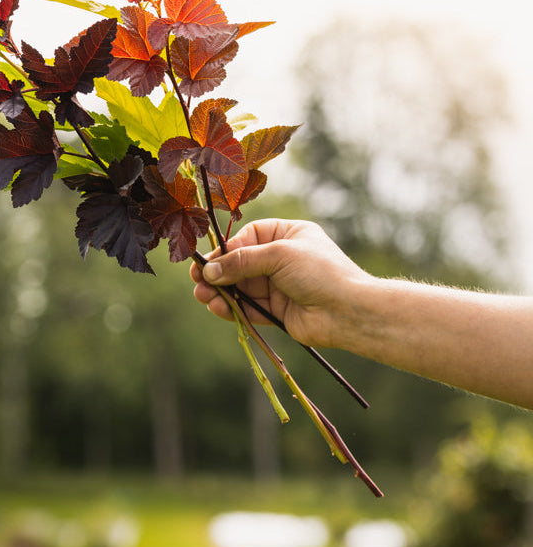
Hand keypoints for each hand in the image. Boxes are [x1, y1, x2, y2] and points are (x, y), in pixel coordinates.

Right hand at [190, 219, 370, 348]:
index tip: (208, 262)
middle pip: (241, 263)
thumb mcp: (278, 255)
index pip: (248, 238)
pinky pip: (250, 307)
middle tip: (196, 281)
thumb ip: (241, 262)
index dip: (226, 250)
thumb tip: (209, 271)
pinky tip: (218, 308)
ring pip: (242, 287)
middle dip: (219, 273)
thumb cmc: (320, 272)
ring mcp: (280, 285)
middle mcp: (282, 258)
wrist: (349, 311)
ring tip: (203, 297)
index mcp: (288, 235)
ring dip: (222, 292)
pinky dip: (233, 308)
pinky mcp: (279, 310)